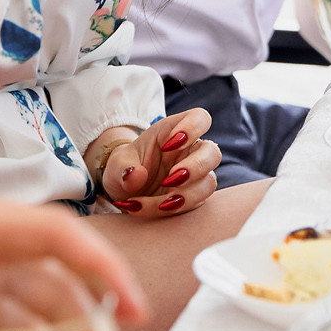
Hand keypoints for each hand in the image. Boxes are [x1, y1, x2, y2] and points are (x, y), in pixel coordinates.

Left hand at [91, 108, 221, 216]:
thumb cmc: (124, 169)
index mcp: (173, 132)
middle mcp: (189, 152)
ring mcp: (195, 177)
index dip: (192, 128)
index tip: (168, 146)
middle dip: (194, 168)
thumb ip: (123, 167)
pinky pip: (193, 206)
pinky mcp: (193, 198)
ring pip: (208, 184)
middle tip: (169, 180)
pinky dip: (170, 211)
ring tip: (156, 203)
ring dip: (183, 196)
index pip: (200, 118)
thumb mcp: (116, 164)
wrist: (123, 192)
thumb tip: (135, 175)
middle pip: (213, 153)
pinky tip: (145, 210)